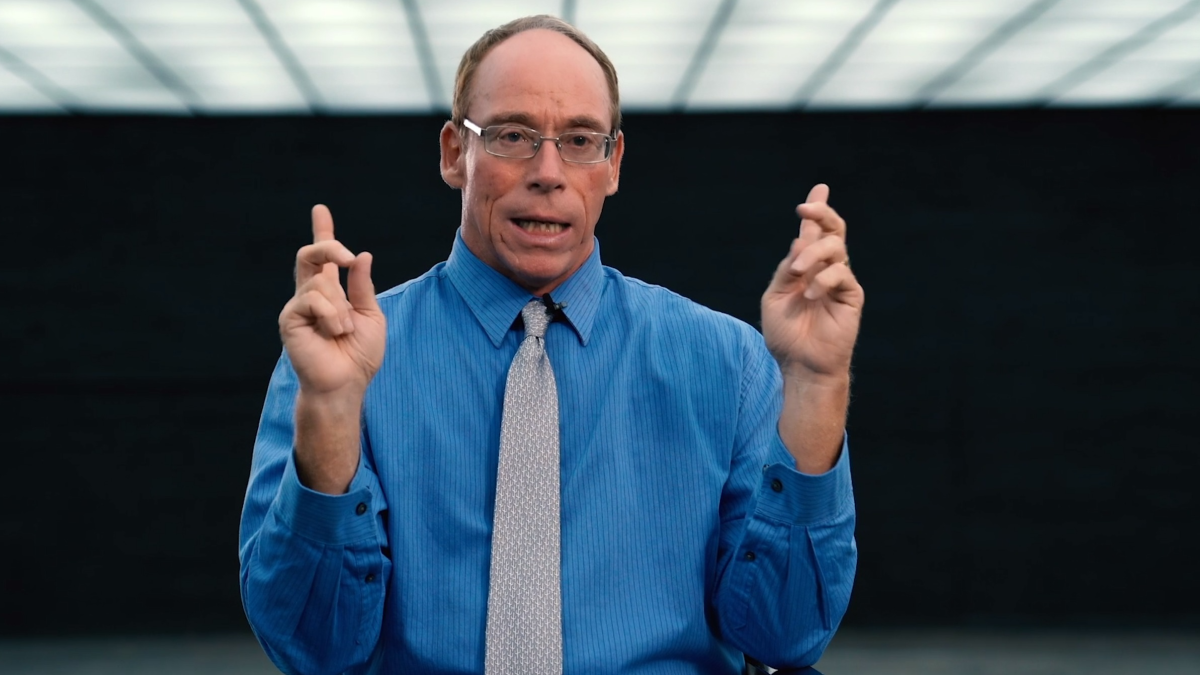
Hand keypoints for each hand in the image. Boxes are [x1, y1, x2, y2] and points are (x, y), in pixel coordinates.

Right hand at [279, 205, 385, 396]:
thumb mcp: (370, 315)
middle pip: (311, 254)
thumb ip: (362, 286)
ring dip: (341, 308)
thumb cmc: (359, 355)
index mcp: (332, 292)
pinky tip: (334, 332)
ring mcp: (299, 306)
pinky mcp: (290, 319)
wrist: (346, 384)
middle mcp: (312, 295)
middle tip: (345, 257)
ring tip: (344, 331)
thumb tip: (362, 255)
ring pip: (320, 283)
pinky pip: (312, 300)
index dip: (323, 232)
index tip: (320, 209)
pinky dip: (331, 315)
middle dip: (328, 246)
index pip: (324, 258)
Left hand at [762, 184, 863, 382]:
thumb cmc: (786, 335)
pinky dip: (823, 280)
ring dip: (812, 254)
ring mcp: (840, 282)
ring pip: (835, 248)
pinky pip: (842, 275)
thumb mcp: (774, 297)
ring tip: (797, 273)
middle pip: (833, 231)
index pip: (814, 232)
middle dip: (821, 214)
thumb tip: (797, 241)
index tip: (818, 188)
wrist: (801, 364)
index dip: (818, 209)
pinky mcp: (851, 297)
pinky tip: (809, 297)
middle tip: (803, 210)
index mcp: (806, 267)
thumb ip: (785, 270)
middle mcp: (825, 269)